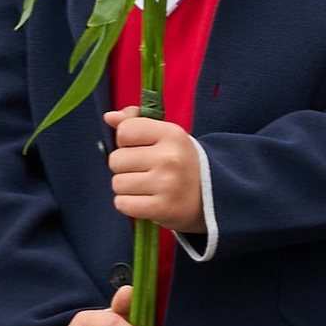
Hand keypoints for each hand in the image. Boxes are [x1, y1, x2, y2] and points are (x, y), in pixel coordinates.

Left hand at [105, 109, 204, 234]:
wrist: (216, 196)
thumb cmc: (184, 163)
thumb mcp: (168, 136)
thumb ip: (137, 122)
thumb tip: (109, 117)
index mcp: (172, 135)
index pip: (125, 131)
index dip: (126, 141)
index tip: (142, 149)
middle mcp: (170, 158)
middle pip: (116, 160)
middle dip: (126, 167)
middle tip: (148, 172)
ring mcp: (167, 185)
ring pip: (117, 184)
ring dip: (128, 188)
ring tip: (149, 188)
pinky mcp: (162, 209)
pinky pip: (122, 204)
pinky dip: (131, 205)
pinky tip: (148, 201)